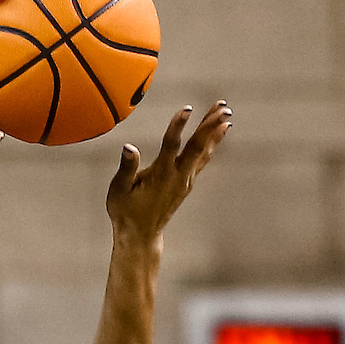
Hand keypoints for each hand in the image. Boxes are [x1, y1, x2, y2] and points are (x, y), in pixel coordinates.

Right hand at [106, 101, 231, 240]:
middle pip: (197, 146)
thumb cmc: (126, 212)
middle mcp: (177, 176)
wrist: (140, 235)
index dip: (178, 126)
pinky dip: (212, 144)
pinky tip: (219, 133)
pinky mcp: (187, 183)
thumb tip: (129, 148)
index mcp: (160, 175)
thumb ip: (126, 168)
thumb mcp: (119, 190)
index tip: (187, 109)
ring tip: (225, 113)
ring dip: (214, 131)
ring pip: (203, 151)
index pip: (171, 146)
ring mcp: (185, 180)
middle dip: (210, 125)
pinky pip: (202, 159)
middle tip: (223, 107)